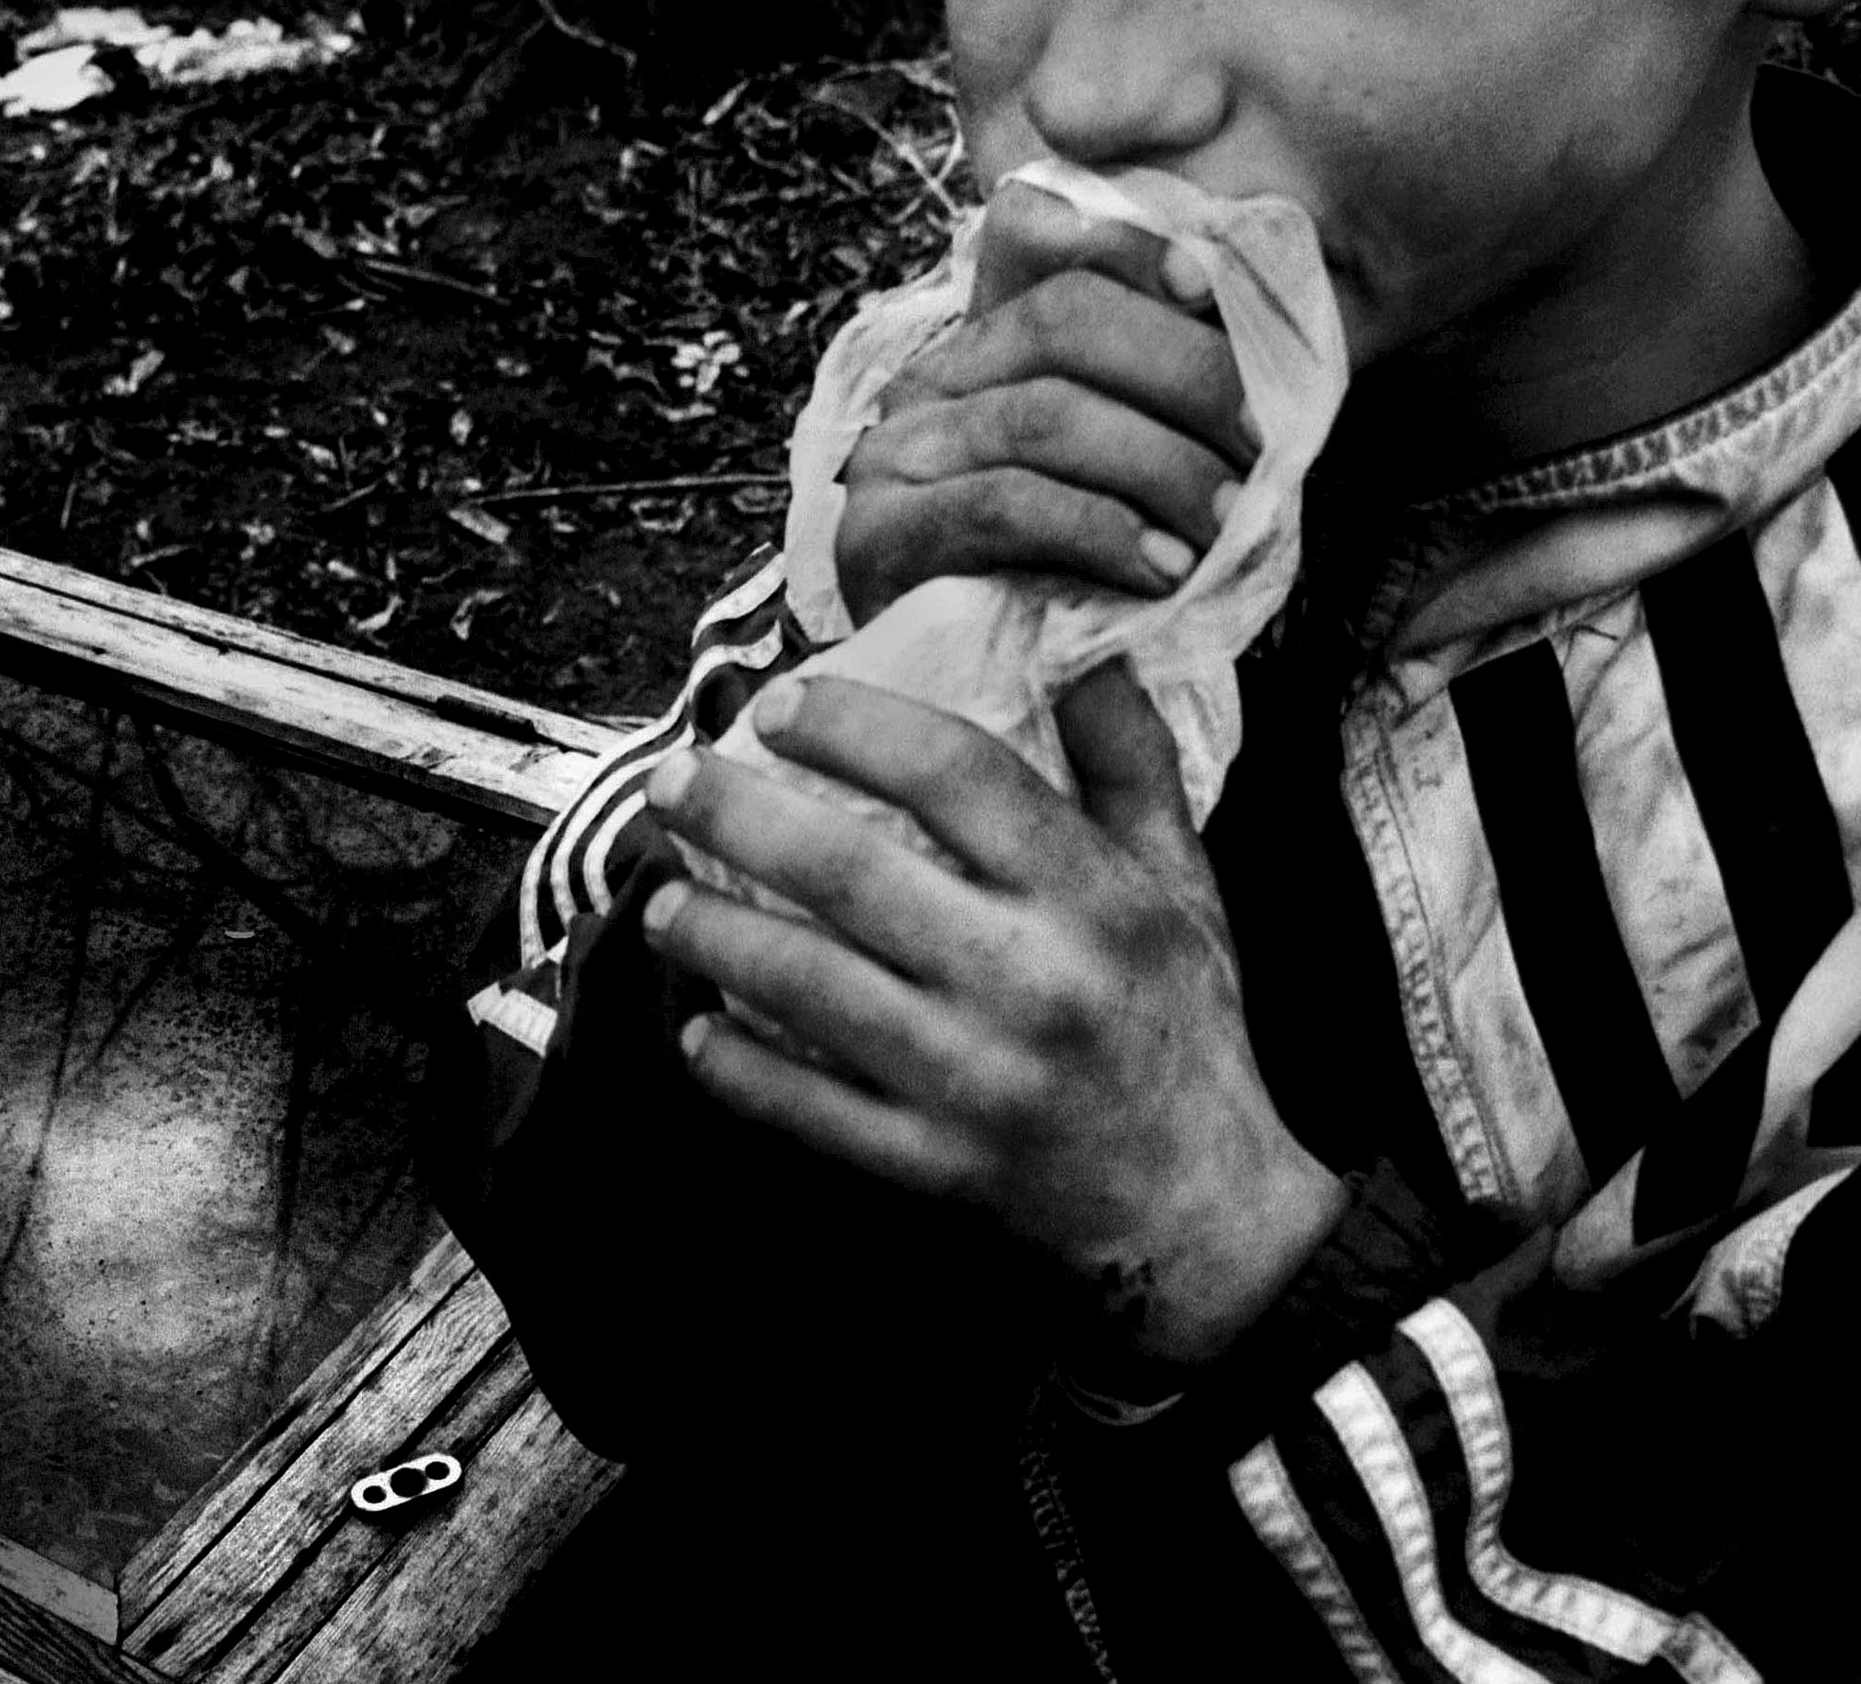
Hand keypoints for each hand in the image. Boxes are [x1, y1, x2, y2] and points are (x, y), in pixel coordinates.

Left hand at [640, 660, 1344, 1388]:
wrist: (1201, 1213)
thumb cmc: (1183, 1026)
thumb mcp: (1185, 884)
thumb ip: (1133, 762)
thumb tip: (1084, 647)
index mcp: (1091, 896)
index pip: (957, 775)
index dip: (857, 724)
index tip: (781, 704)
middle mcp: (1028, 979)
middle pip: (849, 871)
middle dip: (735, 814)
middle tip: (670, 782)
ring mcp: (972, 1079)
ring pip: (804, 986)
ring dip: (712, 934)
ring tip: (660, 901)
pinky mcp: (932, 1163)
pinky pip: (805, 1110)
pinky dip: (737, 1069)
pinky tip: (697, 1031)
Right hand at [834, 183, 1256, 624]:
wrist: (992, 725)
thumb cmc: (1076, 595)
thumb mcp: (1129, 482)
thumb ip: (1157, 396)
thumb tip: (1236, 306)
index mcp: (977, 349)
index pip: (1035, 241)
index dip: (1126, 245)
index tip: (1208, 285)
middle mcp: (923, 387)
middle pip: (1061, 320)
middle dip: (1183, 371)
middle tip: (1265, 438)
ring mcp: (892, 459)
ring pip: (1046, 415)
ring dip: (1162, 465)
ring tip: (1231, 520)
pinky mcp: (880, 540)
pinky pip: (1008, 505)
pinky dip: (1103, 530)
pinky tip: (1166, 569)